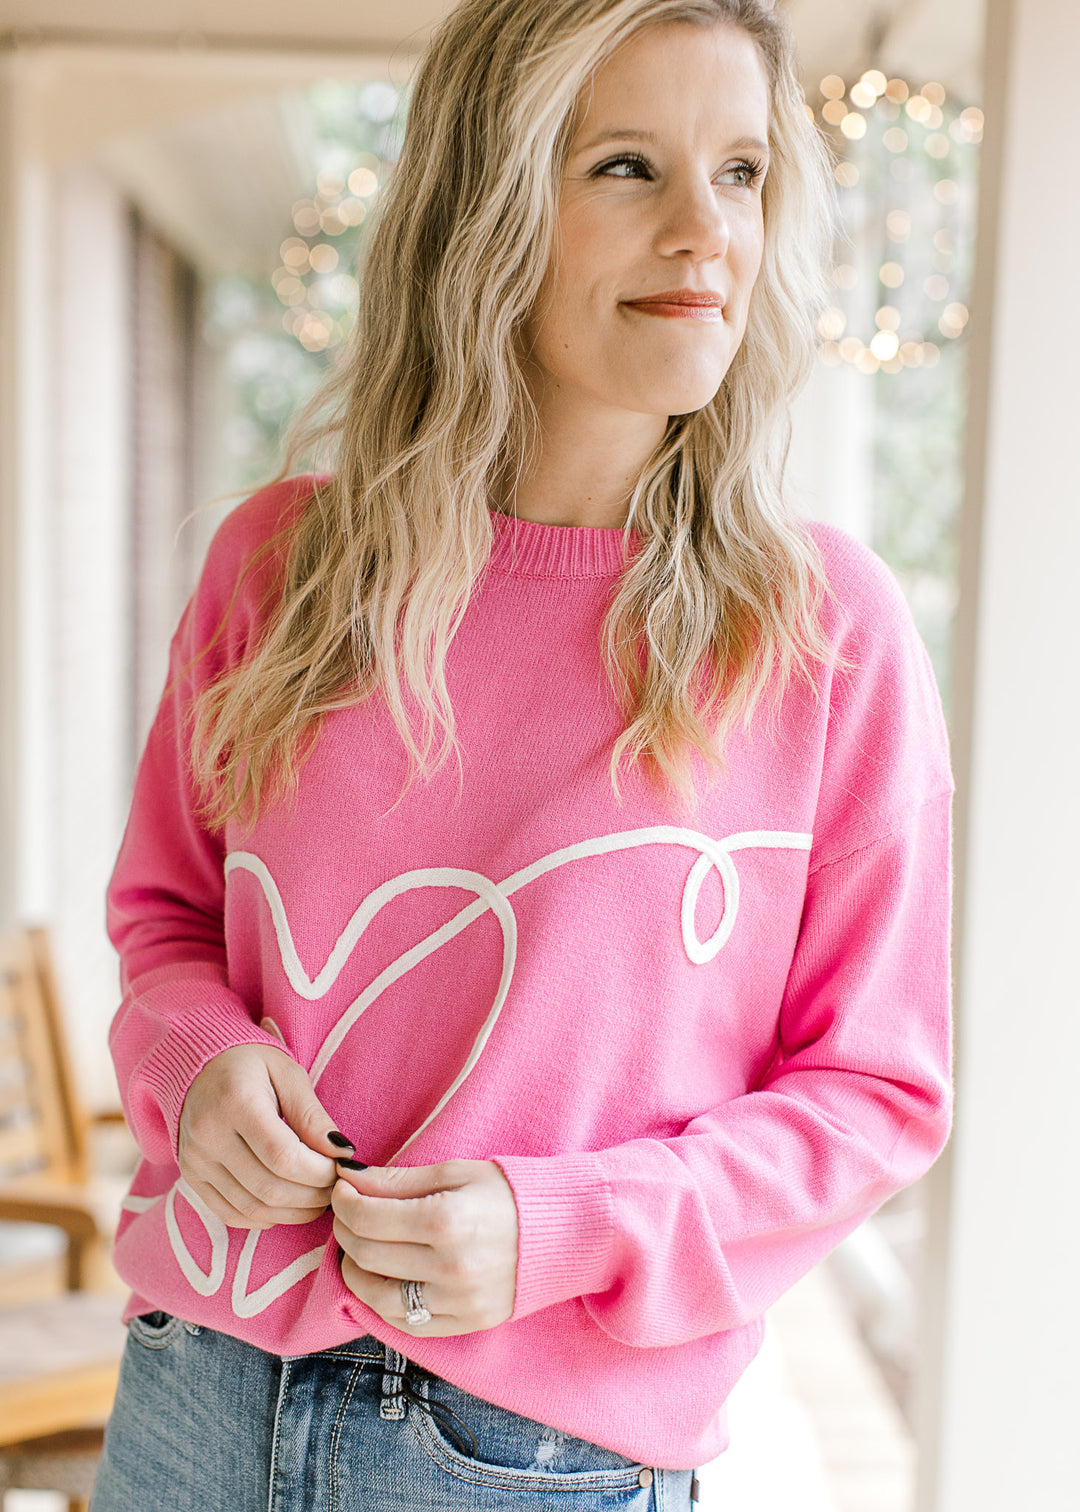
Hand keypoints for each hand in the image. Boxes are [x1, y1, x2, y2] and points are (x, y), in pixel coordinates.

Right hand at [178, 1041, 346, 1228]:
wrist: (199, 1066)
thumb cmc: (251, 1065)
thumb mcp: (288, 1075)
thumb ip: (312, 1116)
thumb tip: (342, 1153)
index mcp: (235, 1102)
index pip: (283, 1157)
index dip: (319, 1171)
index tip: (340, 1166)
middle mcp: (208, 1136)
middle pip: (269, 1188)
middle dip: (313, 1196)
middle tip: (335, 1186)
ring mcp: (196, 1161)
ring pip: (252, 1208)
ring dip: (294, 1212)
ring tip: (318, 1198)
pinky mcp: (192, 1177)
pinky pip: (231, 1214)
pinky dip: (266, 1218)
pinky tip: (287, 1205)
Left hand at [332, 1160, 518, 1335]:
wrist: (566, 1230)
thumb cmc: (509, 1193)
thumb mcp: (455, 1173)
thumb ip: (398, 1180)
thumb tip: (350, 1178)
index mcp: (446, 1221)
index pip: (369, 1218)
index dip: (345, 1202)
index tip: (341, 1190)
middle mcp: (450, 1268)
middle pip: (368, 1256)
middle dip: (346, 1231)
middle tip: (347, 1214)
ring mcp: (458, 1302)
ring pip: (378, 1297)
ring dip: (356, 1272)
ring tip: (358, 1249)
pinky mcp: (467, 1323)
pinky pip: (406, 1324)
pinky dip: (383, 1303)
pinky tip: (382, 1279)